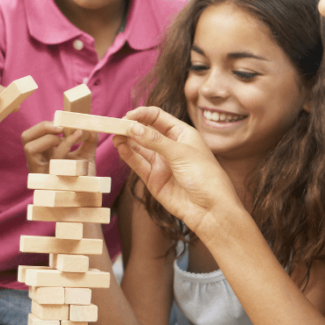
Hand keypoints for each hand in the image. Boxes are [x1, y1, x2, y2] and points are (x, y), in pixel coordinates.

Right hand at [22, 121, 97, 173]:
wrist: (87, 200)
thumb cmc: (84, 180)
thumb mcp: (87, 158)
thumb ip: (89, 142)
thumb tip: (91, 129)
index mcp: (44, 155)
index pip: (34, 135)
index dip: (45, 125)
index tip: (65, 123)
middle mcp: (38, 162)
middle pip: (25, 137)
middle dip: (42, 126)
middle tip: (61, 128)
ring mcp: (39, 170)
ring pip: (29, 147)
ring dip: (47, 137)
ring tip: (63, 139)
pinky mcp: (45, 177)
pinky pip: (45, 157)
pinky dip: (58, 145)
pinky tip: (68, 143)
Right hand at [112, 106, 243, 236]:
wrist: (210, 210)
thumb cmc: (205, 177)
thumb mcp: (181, 153)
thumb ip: (155, 140)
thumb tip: (133, 127)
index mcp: (182, 134)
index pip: (158, 117)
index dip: (142, 114)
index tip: (128, 116)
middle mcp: (170, 147)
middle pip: (146, 131)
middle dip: (131, 127)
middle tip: (116, 125)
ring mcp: (161, 163)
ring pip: (139, 148)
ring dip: (127, 140)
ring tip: (115, 135)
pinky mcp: (154, 179)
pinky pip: (138, 164)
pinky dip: (128, 155)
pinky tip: (120, 147)